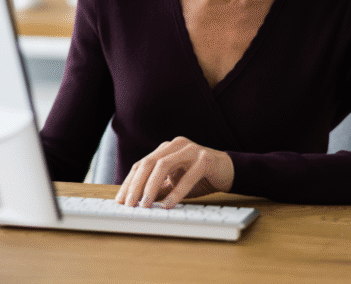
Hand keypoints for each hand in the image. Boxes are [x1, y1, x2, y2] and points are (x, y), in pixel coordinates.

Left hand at [115, 136, 233, 208]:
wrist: (229, 171)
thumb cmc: (200, 178)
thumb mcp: (175, 184)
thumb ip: (159, 189)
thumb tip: (138, 202)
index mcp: (165, 149)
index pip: (141, 164)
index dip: (129, 182)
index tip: (121, 200)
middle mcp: (175, 145)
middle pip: (148, 163)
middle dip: (136, 185)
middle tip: (130, 204)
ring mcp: (190, 150)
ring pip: (163, 165)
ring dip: (151, 187)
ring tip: (145, 205)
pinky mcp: (205, 159)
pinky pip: (187, 176)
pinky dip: (176, 192)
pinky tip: (168, 205)